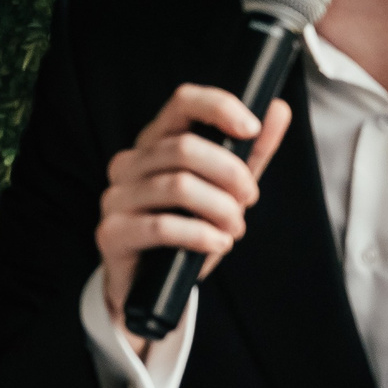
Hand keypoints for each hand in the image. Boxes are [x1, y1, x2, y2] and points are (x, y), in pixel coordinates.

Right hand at [97, 84, 292, 353]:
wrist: (152, 284)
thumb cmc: (187, 228)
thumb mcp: (225, 188)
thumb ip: (250, 152)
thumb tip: (277, 109)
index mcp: (155, 143)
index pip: (182, 102)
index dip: (219, 107)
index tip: (251, 128)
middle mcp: (129, 164)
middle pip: (184, 147)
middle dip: (231, 174)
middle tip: (248, 199)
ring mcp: (115, 197)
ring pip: (177, 186)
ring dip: (220, 209)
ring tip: (234, 229)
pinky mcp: (111, 232)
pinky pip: (161, 226)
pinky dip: (200, 235)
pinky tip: (216, 243)